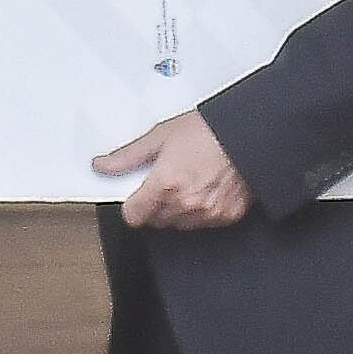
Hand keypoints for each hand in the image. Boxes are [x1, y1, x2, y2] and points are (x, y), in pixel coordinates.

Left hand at [95, 110, 253, 229]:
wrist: (249, 132)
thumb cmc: (209, 130)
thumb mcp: (161, 136)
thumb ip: (128, 156)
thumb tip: (103, 165)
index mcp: (165, 184)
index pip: (133, 216)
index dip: (132, 204)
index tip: (136, 195)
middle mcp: (185, 203)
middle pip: (155, 219)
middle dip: (155, 203)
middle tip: (168, 179)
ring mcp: (207, 213)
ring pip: (178, 223)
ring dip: (177, 209)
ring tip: (189, 180)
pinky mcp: (226, 216)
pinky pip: (203, 222)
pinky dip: (201, 210)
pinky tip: (206, 187)